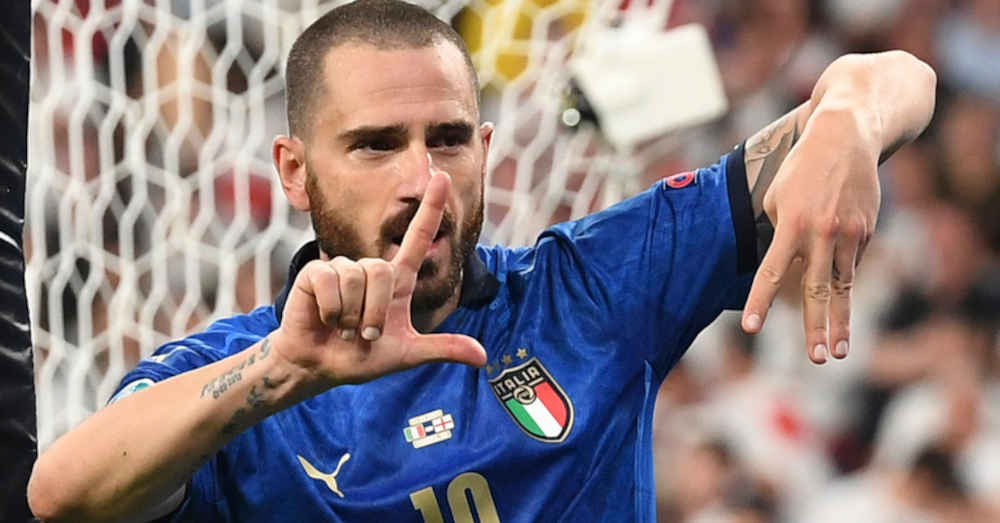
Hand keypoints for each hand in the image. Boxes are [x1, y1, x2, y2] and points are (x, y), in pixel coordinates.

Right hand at [273, 169, 485, 387]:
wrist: (319, 366)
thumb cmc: (360, 358)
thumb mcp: (406, 354)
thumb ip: (442, 349)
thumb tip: (483, 357)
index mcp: (397, 280)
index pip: (419, 237)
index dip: (431, 208)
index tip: (440, 176)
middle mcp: (371, 268)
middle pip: (383, 270)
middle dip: (374, 312)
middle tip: (364, 334)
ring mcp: (343, 267)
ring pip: (358, 277)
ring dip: (352, 314)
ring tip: (344, 329)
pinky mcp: (316, 273)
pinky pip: (332, 281)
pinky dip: (332, 309)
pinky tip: (325, 319)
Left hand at [741, 106, 880, 363]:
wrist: (847, 136)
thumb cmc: (802, 168)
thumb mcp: (777, 195)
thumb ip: (779, 232)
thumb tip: (784, 266)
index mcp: (791, 224)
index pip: (772, 272)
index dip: (760, 301)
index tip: (750, 328)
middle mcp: (821, 233)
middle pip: (817, 290)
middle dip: (816, 328)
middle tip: (816, 360)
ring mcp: (848, 235)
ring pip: (842, 288)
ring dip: (840, 323)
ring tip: (837, 352)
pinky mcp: (865, 233)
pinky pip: (850, 265)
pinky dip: (843, 285)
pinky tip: (841, 306)